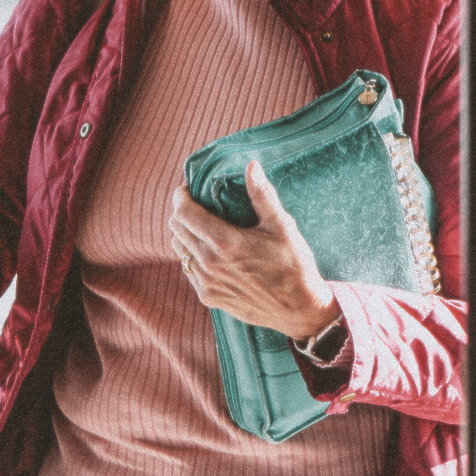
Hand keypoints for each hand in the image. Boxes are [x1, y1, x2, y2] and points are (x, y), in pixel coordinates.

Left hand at [169, 160, 338, 340]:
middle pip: (176, 229)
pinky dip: (192, 256)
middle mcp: (209, 264)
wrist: (299, 309)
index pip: (183, 213)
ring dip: (184, 234)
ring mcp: (207, 283)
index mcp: (224, 242)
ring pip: (179, 250)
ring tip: (199, 225)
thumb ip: (262, 195)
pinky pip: (189, 270)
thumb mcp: (282, 226)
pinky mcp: (209, 297)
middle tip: (194, 204)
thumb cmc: (294, 265)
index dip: (180, 197)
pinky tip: (208, 250)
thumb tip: (251, 165)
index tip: (186, 189)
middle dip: (181, 212)